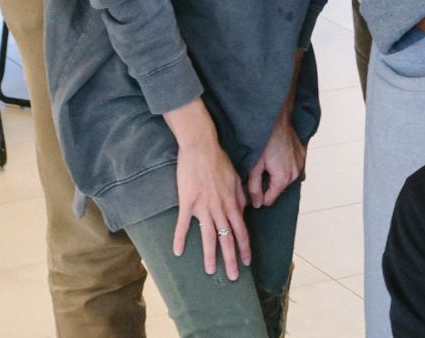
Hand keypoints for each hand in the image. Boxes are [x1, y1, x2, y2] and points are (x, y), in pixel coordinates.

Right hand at [173, 134, 249, 279]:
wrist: (201, 148)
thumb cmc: (219, 161)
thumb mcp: (236, 179)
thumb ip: (240, 197)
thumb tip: (244, 210)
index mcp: (232, 203)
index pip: (241, 231)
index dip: (244, 248)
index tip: (246, 262)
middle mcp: (220, 208)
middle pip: (227, 239)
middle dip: (231, 259)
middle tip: (232, 277)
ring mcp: (203, 207)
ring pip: (209, 237)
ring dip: (210, 256)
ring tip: (210, 271)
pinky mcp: (187, 202)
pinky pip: (183, 225)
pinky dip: (180, 239)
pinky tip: (177, 252)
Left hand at [245, 112, 305, 207]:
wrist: (276, 120)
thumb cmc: (263, 142)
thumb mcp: (253, 167)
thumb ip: (254, 188)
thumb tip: (256, 204)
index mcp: (282, 179)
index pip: (269, 200)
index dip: (258, 196)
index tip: (252, 186)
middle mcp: (295, 174)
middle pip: (278, 189)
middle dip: (268, 184)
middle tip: (259, 170)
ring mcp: (301, 164)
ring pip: (286, 179)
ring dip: (277, 175)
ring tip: (269, 162)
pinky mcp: (302, 155)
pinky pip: (293, 167)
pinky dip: (285, 166)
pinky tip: (278, 156)